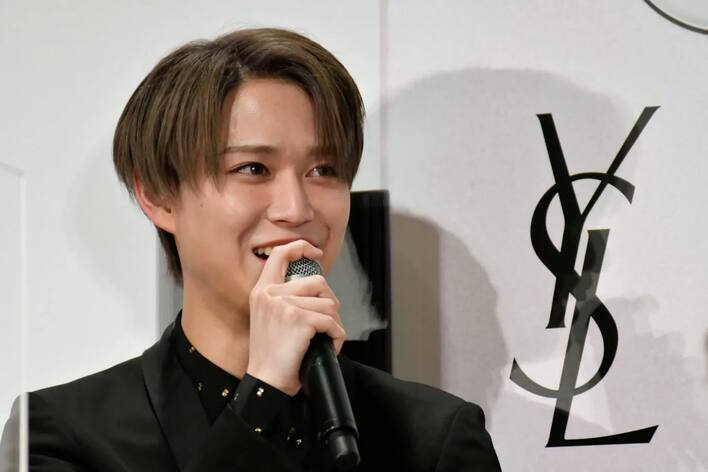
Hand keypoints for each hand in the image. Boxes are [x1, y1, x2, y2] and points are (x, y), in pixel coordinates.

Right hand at [246, 240, 345, 395]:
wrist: (266, 383)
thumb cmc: (271, 356)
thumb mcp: (269, 318)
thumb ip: (285, 298)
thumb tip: (318, 288)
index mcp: (261, 291)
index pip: (280, 254)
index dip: (301, 247)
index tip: (315, 253)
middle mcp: (271, 294)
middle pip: (318, 281)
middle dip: (330, 302)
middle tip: (327, 323)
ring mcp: (285, 305)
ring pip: (329, 304)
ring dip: (334, 324)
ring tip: (326, 339)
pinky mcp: (299, 319)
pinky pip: (332, 322)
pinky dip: (336, 337)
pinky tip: (329, 346)